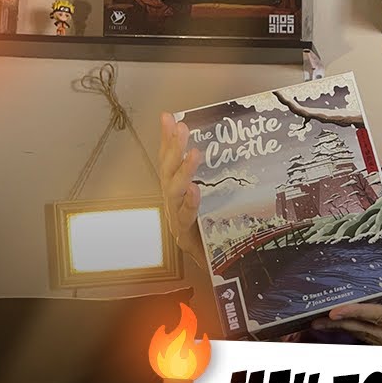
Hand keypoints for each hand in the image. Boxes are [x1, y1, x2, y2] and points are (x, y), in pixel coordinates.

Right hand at [157, 112, 204, 266]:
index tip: (168, 116)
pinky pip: (187, 217)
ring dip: (183, 171)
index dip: (166, 138)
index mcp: (175, 191)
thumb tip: (210, 147)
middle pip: (167, 171)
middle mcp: (172, 202)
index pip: (167, 159)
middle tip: (181, 128)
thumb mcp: (211, 197)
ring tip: (193, 153)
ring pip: (174, 192)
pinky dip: (190, 203)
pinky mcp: (187, 236)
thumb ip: (210, 175)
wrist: (215, 265)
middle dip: (172, 148)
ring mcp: (177, 219)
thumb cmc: (211, 229)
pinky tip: (195, 190)